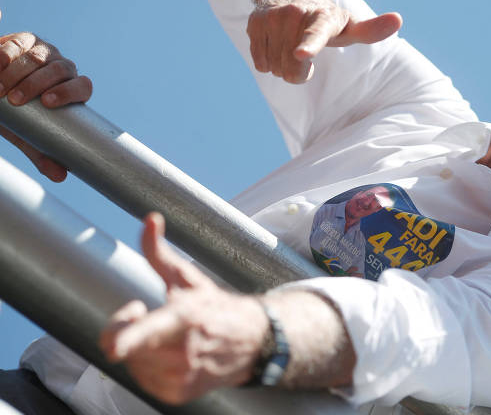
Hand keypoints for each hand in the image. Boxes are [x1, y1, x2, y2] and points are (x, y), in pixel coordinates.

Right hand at [0, 32, 92, 181]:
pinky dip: (8, 53)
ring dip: (19, 72)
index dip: (69, 93)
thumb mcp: (29, 133)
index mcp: (73, 88)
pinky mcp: (24, 39)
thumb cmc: (20, 114)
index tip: (48, 103)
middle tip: (14, 100)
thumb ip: (42, 151)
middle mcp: (63, 67)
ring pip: (40, 56)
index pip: (83, 86)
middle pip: (60, 70)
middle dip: (37, 84)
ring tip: (0, 90)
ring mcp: (45, 50)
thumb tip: (60, 176)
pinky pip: (19, 43)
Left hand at [100, 213, 267, 404]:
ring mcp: (182, 375)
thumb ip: (159, 251)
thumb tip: (150, 219)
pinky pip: (142, 381)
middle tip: (143, 315)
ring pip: (132, 364)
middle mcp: (184, 349)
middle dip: (127, 328)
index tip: (114, 347)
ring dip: (139, 349)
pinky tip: (169, 356)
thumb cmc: (216, 307)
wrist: (253, 342)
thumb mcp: (188, 277)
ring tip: (163, 338)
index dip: (127, 337)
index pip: (150, 330)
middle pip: (125, 346)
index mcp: (186, 316)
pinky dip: (148, 367)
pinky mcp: (179, 393)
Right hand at [248, 0, 401, 82]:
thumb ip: (371, 30)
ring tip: (290, 46)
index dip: (309, 45)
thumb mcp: (348, 25)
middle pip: (293, 68)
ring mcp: (273, 17)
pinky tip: (276, 45)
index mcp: (324, 17)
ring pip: (276, 68)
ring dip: (283, 67)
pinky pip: (260, 62)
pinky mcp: (254, 22)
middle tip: (305, 53)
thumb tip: (398, 19)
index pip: (317, 35)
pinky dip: (268, 62)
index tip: (301, 54)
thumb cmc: (326, 18)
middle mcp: (297, 14)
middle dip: (299, 71)